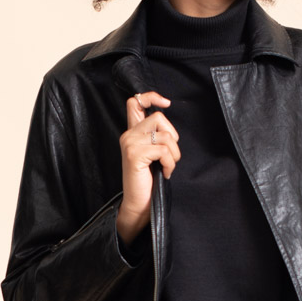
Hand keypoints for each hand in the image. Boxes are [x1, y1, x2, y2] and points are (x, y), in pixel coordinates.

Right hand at [117, 92, 179, 244]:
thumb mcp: (153, 153)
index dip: (151, 96)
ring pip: (165, 136)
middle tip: (170, 156)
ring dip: (173, 154)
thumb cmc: (149, 180)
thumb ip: (156, 136)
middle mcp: (128, 135)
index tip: (166, 103)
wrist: (139, 204)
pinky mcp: (135, 155)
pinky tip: (165, 173)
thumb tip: (168, 121)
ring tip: (167, 166)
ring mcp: (130, 144)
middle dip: (173, 137)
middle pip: (159, 118)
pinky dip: (170, 163)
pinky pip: (163, 150)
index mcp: (132, 132)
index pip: (135, 101)